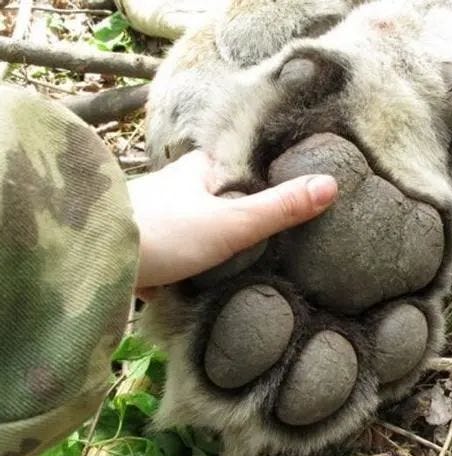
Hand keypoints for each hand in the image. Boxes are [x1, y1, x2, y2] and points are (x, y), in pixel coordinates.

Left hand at [128, 150, 336, 289]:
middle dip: (251, 212)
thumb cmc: (166, 232)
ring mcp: (166, 216)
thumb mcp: (232, 222)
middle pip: (227, 197)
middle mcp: (182, 186)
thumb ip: (279, 208)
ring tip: (265, 257)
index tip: (300, 190)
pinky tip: (226, 275)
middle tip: (288, 232)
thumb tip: (332, 184)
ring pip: (208, 223)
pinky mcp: (154, 246)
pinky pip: (191, 248)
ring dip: (228, 238)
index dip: (274, 174)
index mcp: (201, 169)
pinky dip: (207, 258)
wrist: (98, 260)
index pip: (247, 164)